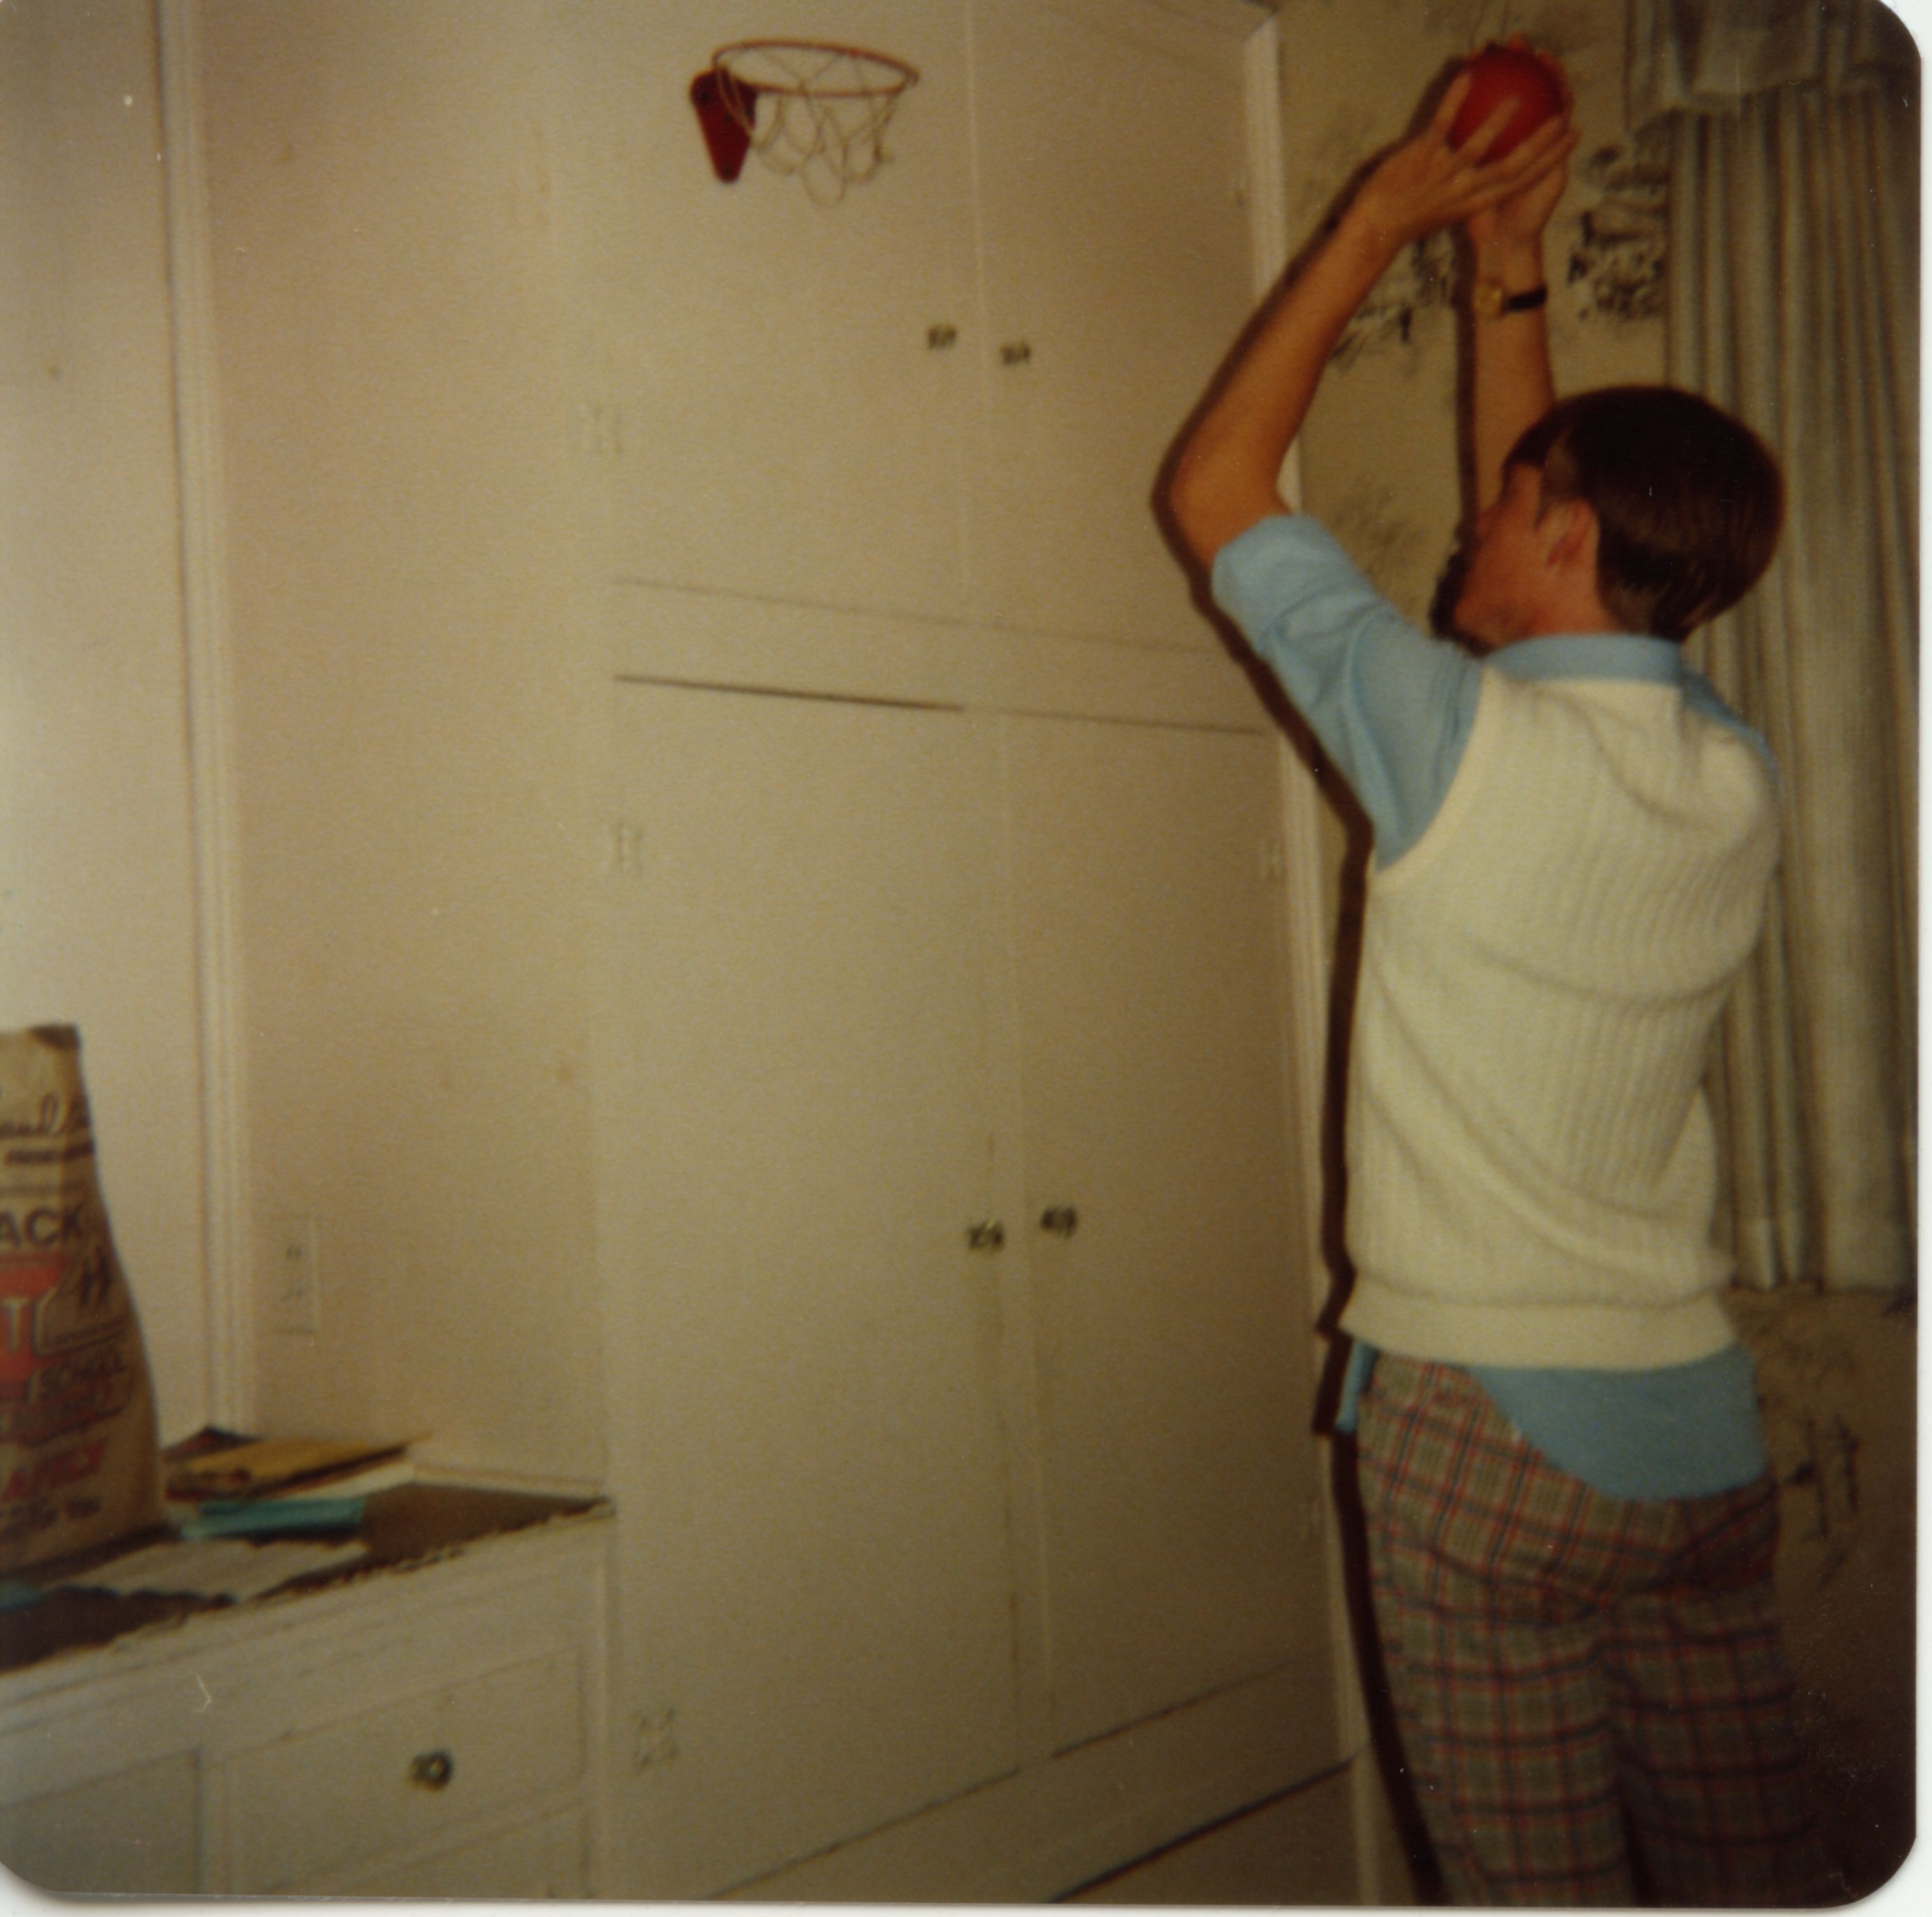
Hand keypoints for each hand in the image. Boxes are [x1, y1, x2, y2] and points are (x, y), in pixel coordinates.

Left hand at [1346, 65, 1576, 255]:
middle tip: (1562, 114)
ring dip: (1500, 120)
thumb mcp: (1447, 207)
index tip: (1574, 135)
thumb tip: (1489, 161)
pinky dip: (1453, 101)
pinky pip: (1441, 127)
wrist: (1374, 232)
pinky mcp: (1419, 162)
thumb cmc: (1409, 217)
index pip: (1521, 181)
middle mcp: (1463, 193)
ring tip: (1517, 94)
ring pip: (1478, 148)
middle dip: (1541, 142)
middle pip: (1511, 167)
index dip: (1551, 158)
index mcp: (1475, 204)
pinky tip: (1465, 76)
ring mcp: (1441, 178)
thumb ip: (1470, 186)